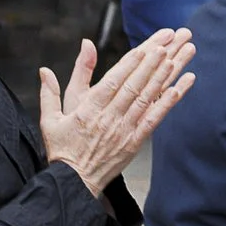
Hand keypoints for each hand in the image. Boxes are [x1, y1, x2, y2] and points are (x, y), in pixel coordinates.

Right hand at [38, 29, 193, 194]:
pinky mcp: (135, 141)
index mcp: (88, 109)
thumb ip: (50, 92)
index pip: (113, 81)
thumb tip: (44, 70)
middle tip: (169, 41)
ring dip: (165, 75)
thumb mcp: (49, 118)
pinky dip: (168, 102)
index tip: (146, 47)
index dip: (131, 63)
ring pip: (147, 97)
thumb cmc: (62, 149)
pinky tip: (180, 87)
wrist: (74, 183)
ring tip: (178, 56)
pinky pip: (154, 118)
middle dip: (153, 60)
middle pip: (135, 84)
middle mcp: (109, 117)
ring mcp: (124, 129)